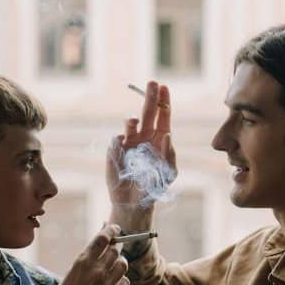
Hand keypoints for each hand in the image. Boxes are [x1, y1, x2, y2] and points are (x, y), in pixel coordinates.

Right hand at [43, 224, 129, 284]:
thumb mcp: (70, 275)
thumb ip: (85, 262)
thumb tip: (100, 247)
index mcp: (82, 262)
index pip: (103, 238)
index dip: (111, 230)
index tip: (116, 228)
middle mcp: (97, 270)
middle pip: (116, 250)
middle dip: (115, 249)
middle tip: (113, 252)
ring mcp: (108, 284)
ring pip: (123, 264)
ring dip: (118, 265)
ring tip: (111, 272)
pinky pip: (125, 282)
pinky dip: (120, 283)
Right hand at [107, 80, 174, 206]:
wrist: (134, 202)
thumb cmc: (155, 186)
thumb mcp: (168, 171)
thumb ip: (169, 153)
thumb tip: (167, 134)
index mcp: (160, 138)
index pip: (163, 115)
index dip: (164, 101)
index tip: (163, 87)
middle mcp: (145, 136)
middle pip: (148, 112)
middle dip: (150, 97)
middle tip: (151, 82)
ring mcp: (129, 142)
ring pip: (130, 124)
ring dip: (132, 121)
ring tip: (134, 121)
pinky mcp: (115, 151)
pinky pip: (116, 140)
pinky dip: (120, 141)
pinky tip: (123, 149)